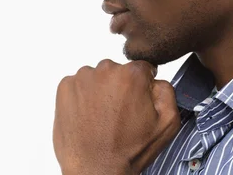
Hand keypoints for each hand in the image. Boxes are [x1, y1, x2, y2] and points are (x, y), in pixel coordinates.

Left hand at [53, 59, 180, 174]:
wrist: (95, 169)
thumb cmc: (128, 150)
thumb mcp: (167, 123)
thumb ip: (166, 90)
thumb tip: (155, 79)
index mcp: (132, 75)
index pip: (142, 68)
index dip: (142, 86)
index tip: (137, 101)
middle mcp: (106, 70)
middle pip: (118, 71)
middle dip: (120, 88)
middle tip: (119, 114)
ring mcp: (83, 78)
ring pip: (97, 77)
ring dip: (100, 91)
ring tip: (102, 117)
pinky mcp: (65, 87)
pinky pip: (77, 85)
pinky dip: (82, 96)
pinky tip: (88, 116)